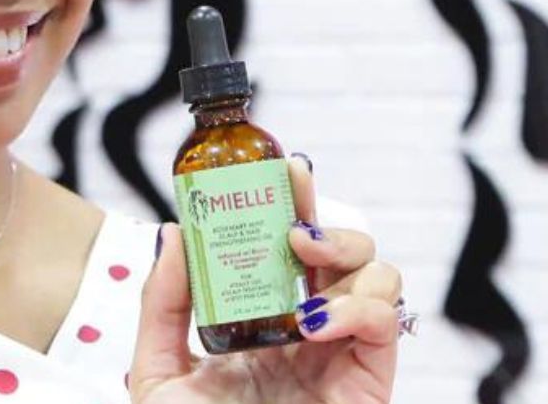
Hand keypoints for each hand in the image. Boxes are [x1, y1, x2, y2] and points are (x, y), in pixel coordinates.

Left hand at [129, 157, 399, 403]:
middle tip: (292, 197)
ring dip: (345, 251)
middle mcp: (307, 331)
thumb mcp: (157, 372)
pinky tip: (317, 320)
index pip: (283, 250)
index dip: (286, 203)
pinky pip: (390, 321)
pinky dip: (361, 305)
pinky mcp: (371, 380)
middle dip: (321, 211)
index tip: (273, 167)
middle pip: (338, 248)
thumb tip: (172, 233)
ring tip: (303, 258)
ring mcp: (342, 354)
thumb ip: (162, 304)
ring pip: (377, 273)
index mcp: (260, 323)